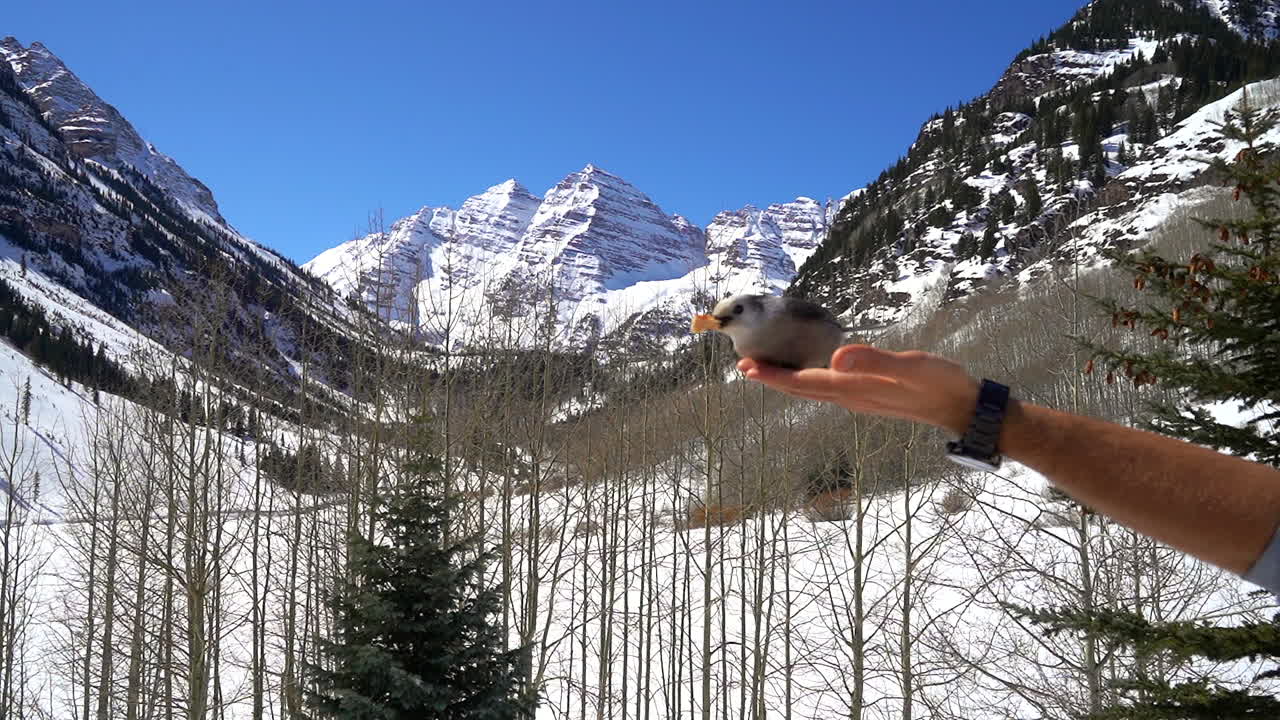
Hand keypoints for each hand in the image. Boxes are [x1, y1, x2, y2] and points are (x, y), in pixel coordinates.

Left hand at [737, 345, 979, 435]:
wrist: (962, 406)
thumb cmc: (939, 382)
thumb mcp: (910, 365)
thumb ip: (874, 361)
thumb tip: (837, 357)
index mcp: (854, 388)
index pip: (804, 382)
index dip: (774, 376)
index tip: (747, 368)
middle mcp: (851, 398)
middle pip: (803, 389)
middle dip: (773, 380)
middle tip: (745, 368)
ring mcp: (860, 400)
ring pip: (815, 391)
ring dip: (789, 382)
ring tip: (769, 372)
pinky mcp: (871, 398)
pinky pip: (829, 391)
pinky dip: (810, 382)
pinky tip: (812, 374)